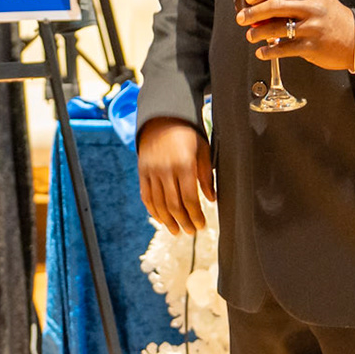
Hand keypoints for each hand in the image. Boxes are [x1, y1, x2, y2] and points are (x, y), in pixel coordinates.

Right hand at [136, 117, 213, 234]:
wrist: (162, 121)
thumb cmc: (188, 137)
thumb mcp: (203, 152)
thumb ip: (207, 176)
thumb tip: (212, 199)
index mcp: (184, 165)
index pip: (190, 198)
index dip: (196, 215)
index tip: (202, 225)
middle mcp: (166, 170)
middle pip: (174, 205)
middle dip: (184, 221)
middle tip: (191, 232)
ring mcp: (151, 172)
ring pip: (159, 204)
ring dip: (168, 221)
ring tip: (177, 231)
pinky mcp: (142, 173)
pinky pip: (146, 197)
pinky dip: (153, 211)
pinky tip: (162, 220)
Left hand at [237, 0, 354, 71]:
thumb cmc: (336, 21)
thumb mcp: (321, 2)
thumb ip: (298, 1)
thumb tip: (267, 7)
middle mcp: (313, 8)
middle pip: (276, 6)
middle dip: (254, 12)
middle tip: (241, 18)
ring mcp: (313, 28)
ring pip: (277, 27)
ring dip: (258, 32)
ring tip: (250, 35)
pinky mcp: (312, 47)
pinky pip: (284, 48)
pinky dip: (269, 51)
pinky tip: (261, 52)